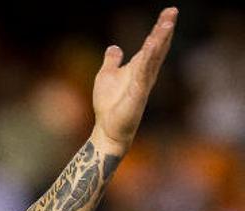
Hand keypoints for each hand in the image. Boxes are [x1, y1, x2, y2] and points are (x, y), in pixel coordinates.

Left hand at [91, 6, 177, 155]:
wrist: (108, 129)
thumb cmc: (109, 105)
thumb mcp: (107, 76)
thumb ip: (112, 61)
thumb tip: (114, 47)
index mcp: (139, 68)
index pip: (152, 44)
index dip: (160, 28)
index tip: (169, 11)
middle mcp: (145, 73)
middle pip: (158, 47)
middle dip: (165, 29)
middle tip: (172, 11)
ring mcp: (143, 83)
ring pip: (153, 57)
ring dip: (160, 40)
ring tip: (166, 23)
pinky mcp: (138, 93)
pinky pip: (143, 73)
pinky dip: (147, 59)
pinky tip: (151, 46)